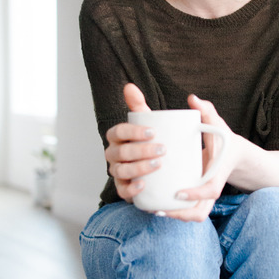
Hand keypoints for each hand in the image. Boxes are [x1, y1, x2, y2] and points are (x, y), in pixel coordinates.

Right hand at [104, 84, 164, 203]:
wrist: (164, 167)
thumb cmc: (153, 140)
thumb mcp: (148, 122)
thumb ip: (139, 104)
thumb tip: (129, 86)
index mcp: (118, 138)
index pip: (117, 132)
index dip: (132, 131)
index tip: (153, 131)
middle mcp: (114, 155)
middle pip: (120, 153)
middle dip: (140, 150)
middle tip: (163, 149)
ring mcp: (118, 173)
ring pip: (121, 171)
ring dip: (139, 168)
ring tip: (158, 165)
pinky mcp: (124, 189)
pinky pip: (122, 191)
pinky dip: (131, 189)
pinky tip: (144, 184)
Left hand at [163, 94, 238, 222]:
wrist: (233, 154)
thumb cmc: (222, 139)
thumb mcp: (216, 123)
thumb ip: (207, 111)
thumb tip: (193, 98)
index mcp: (219, 173)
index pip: (210, 190)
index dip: (195, 194)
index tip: (177, 193)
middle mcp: (214, 189)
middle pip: (200, 212)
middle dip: (180, 214)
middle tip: (159, 208)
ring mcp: (207, 198)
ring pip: (193, 216)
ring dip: (174, 217)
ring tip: (154, 210)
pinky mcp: (199, 200)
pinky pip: (189, 214)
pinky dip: (175, 214)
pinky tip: (156, 209)